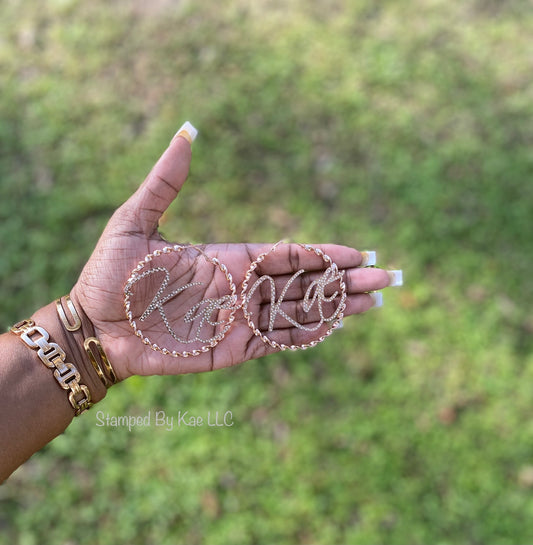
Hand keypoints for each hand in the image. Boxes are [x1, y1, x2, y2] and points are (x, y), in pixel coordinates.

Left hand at [71, 126, 391, 379]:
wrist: (93, 327)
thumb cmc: (109, 274)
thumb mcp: (135, 220)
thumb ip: (166, 181)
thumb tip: (187, 131)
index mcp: (228, 257)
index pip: (288, 254)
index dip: (324, 253)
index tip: (358, 251)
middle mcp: (241, 288)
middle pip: (305, 282)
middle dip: (346, 280)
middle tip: (386, 277)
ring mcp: (239, 319)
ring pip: (299, 310)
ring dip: (338, 306)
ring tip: (374, 301)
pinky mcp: (232, 349)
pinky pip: (278, 340)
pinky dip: (308, 333)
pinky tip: (336, 325)